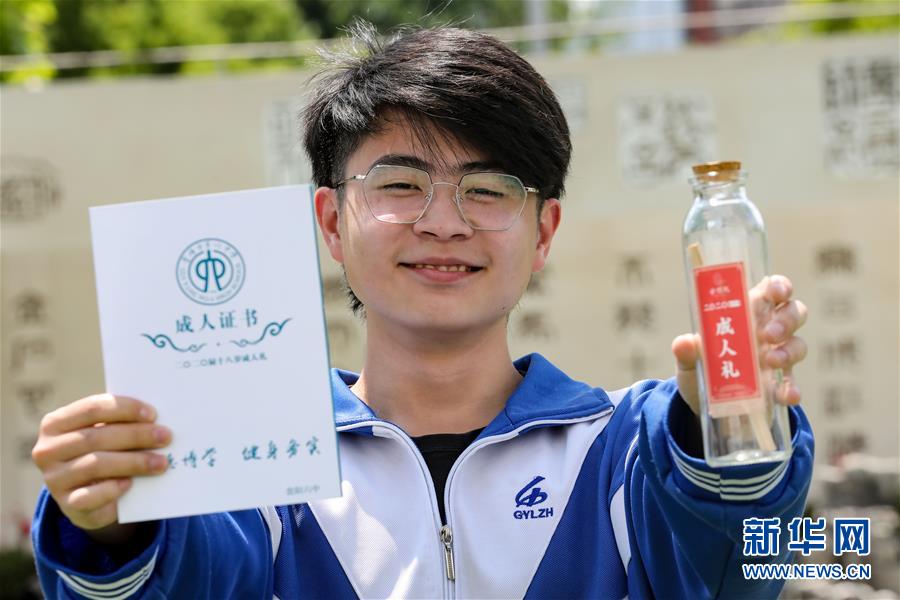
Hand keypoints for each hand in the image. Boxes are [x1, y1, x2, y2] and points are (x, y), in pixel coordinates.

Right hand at [31, 394, 170, 540]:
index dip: (124, 409)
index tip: (153, 414)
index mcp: (56, 423)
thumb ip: (120, 423)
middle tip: (165, 437)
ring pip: (96, 464)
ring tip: (161, 462)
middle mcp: (48, 450)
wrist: (87, 495)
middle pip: (97, 437)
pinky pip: (91, 496)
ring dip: (134, 462)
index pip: (91, 408)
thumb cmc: (102, 451)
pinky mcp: (66, 504)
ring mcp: (55, 478)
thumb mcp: (104, 434)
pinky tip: (131, 483)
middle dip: (136, 435)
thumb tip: (157, 421)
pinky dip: (113, 488)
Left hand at [673, 274, 807, 414]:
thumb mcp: (689, 360)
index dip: (780, 286)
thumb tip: (683, 343)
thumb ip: (687, 351)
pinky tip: (787, 395)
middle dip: (787, 319)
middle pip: (793, 312)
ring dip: (789, 351)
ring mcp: (777, 357)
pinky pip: (792, 383)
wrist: (701, 404)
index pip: (772, 290)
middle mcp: (767, 331)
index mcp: (746, 313)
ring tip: (771, 361)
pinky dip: (791, 388)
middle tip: (769, 333)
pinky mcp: (778, 385)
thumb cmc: (700, 368)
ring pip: (798, 344)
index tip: (777, 293)